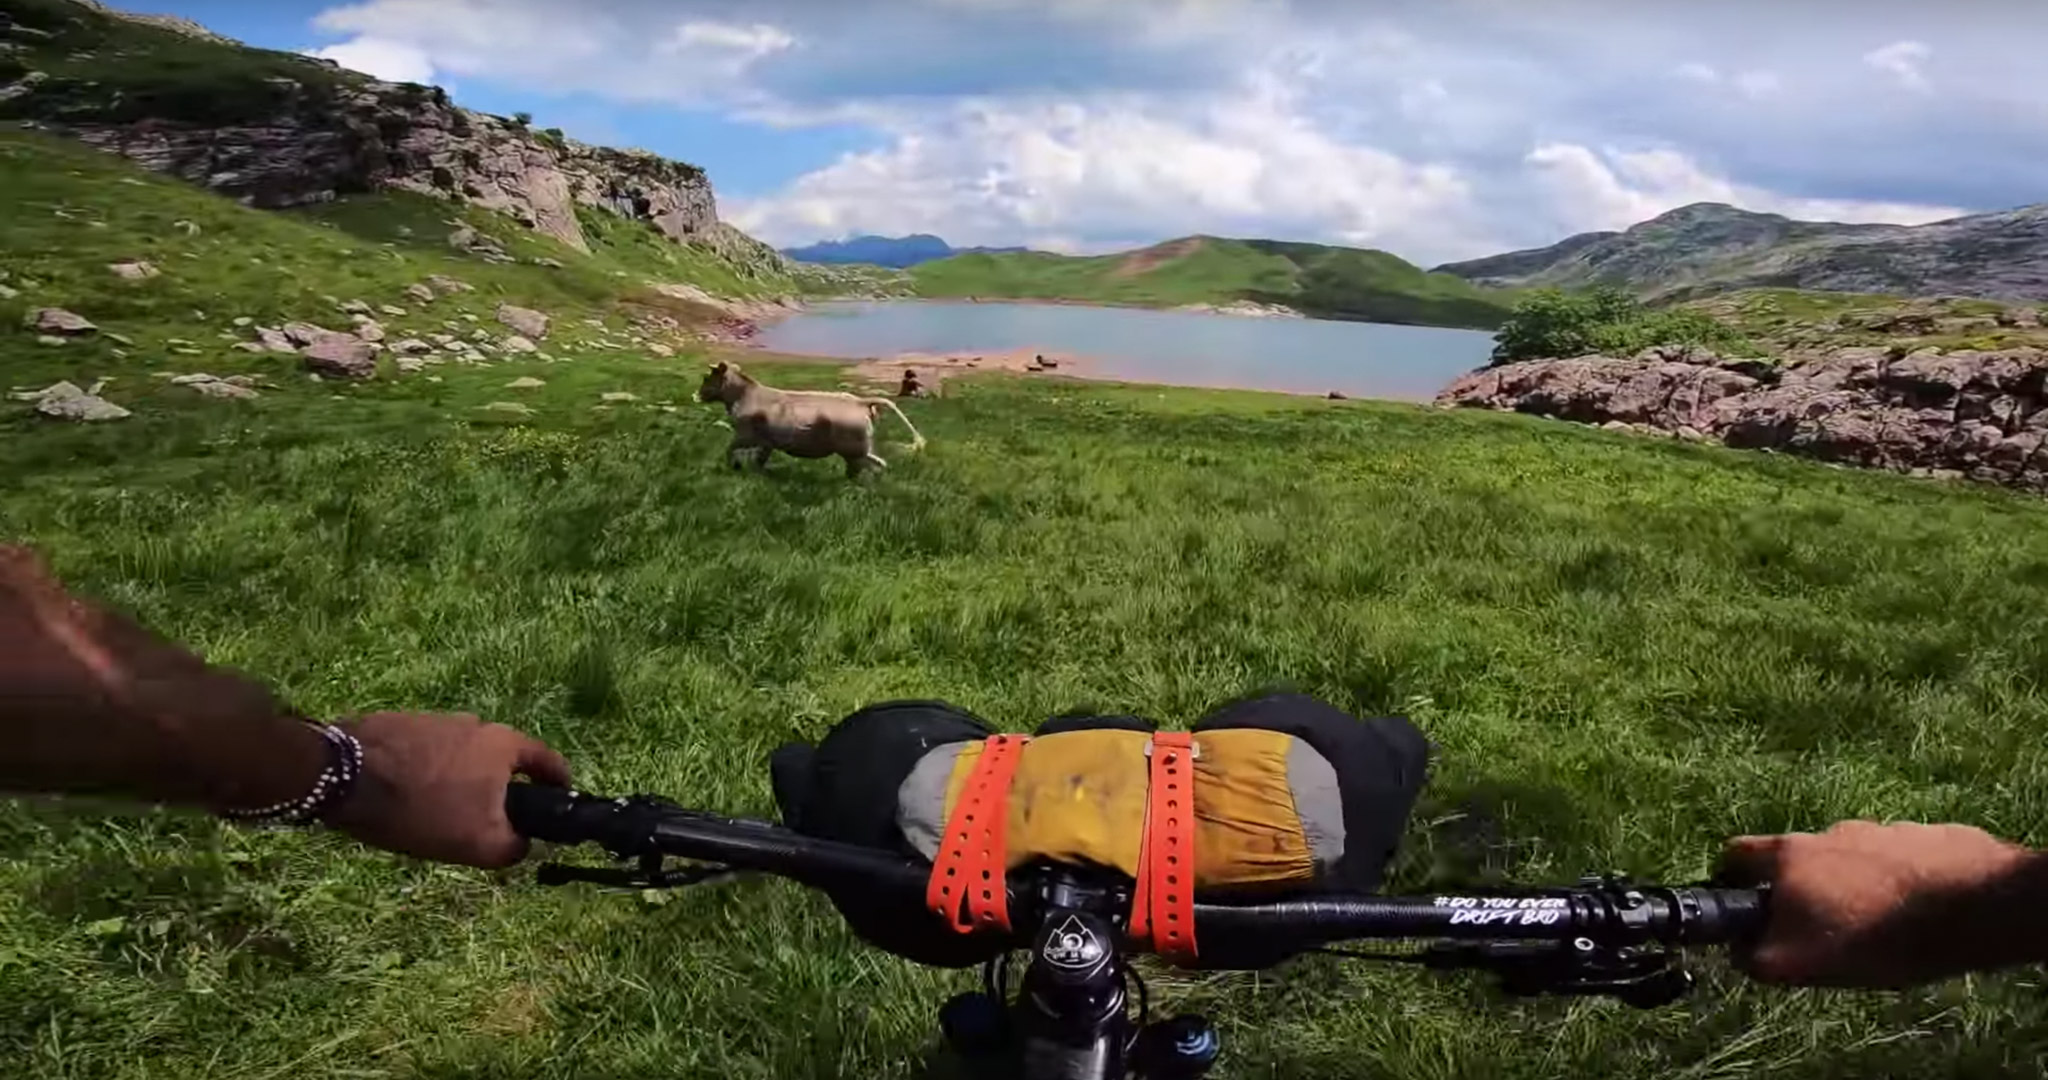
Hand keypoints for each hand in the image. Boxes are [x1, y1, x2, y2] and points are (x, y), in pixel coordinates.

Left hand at [325, 712, 569, 868]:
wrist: (342, 776)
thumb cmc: (423, 808)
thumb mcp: (477, 843)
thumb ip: (514, 847)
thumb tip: (525, 844)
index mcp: (503, 744)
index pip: (548, 761)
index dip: (558, 786)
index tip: (557, 804)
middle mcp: (475, 723)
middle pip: (501, 761)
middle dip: (500, 790)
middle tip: (488, 822)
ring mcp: (435, 720)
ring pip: (462, 757)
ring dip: (460, 782)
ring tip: (439, 814)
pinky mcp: (399, 724)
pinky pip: (426, 754)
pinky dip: (427, 775)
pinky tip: (407, 799)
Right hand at [1720, 820, 2035, 986]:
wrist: (1972, 906)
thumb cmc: (1875, 937)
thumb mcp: (1801, 963)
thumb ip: (1758, 955)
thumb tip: (1739, 949)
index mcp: (1789, 856)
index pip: (1736, 855)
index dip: (1732, 880)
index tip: (1748, 908)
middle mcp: (1827, 832)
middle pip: (1798, 857)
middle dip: (1804, 887)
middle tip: (1823, 925)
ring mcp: (1878, 828)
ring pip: (1851, 857)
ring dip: (1855, 882)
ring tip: (1880, 920)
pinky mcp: (1924, 834)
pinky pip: (1898, 857)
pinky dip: (1898, 878)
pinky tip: (1918, 907)